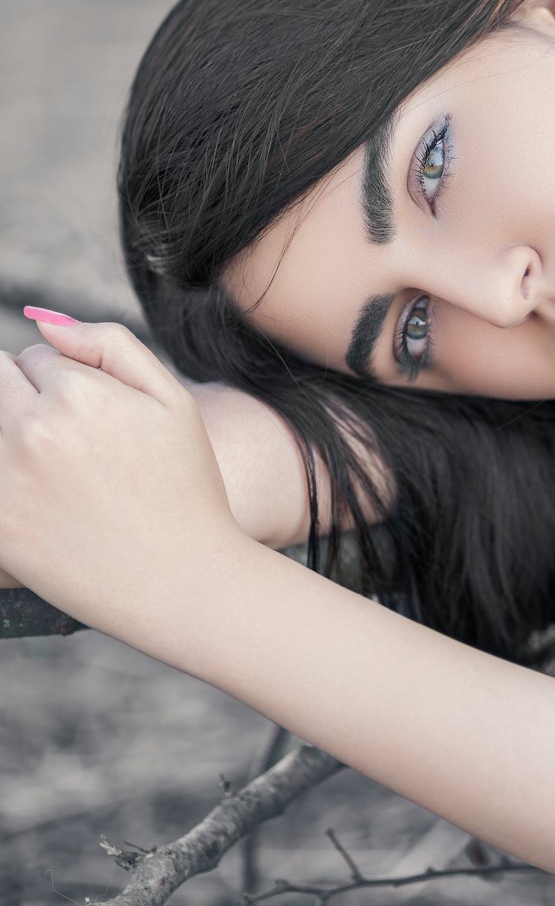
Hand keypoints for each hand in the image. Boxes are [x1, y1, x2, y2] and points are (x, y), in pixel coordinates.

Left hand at [0, 315, 246, 635]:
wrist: (181, 581)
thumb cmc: (186, 489)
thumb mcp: (171, 401)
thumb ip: (110, 345)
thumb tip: (43, 324)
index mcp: (74, 392)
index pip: (33, 358)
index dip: (65, 386)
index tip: (97, 424)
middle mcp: (29, 429)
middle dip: (24, 402)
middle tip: (70, 447)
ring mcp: (4, 480)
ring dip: (15, 439)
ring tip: (57, 475)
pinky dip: (12, 482)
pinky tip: (46, 502)